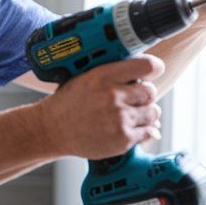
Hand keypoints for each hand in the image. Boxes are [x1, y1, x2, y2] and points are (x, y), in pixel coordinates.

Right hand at [35, 56, 164, 159]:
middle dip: (144, 94)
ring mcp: (119, 119)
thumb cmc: (68, 103)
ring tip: (128, 115)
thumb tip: (146, 78)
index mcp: (104, 76)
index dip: (154, 68)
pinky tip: (126, 127)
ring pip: (153, 112)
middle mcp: (113, 96)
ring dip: (145, 114)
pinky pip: (148, 132)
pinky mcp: (123, 138)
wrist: (51, 129)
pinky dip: (142, 130)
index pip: (147, 66)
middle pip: (151, 91)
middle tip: (133, 99)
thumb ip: (114, 75)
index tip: (153, 71)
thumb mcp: (86, 77)